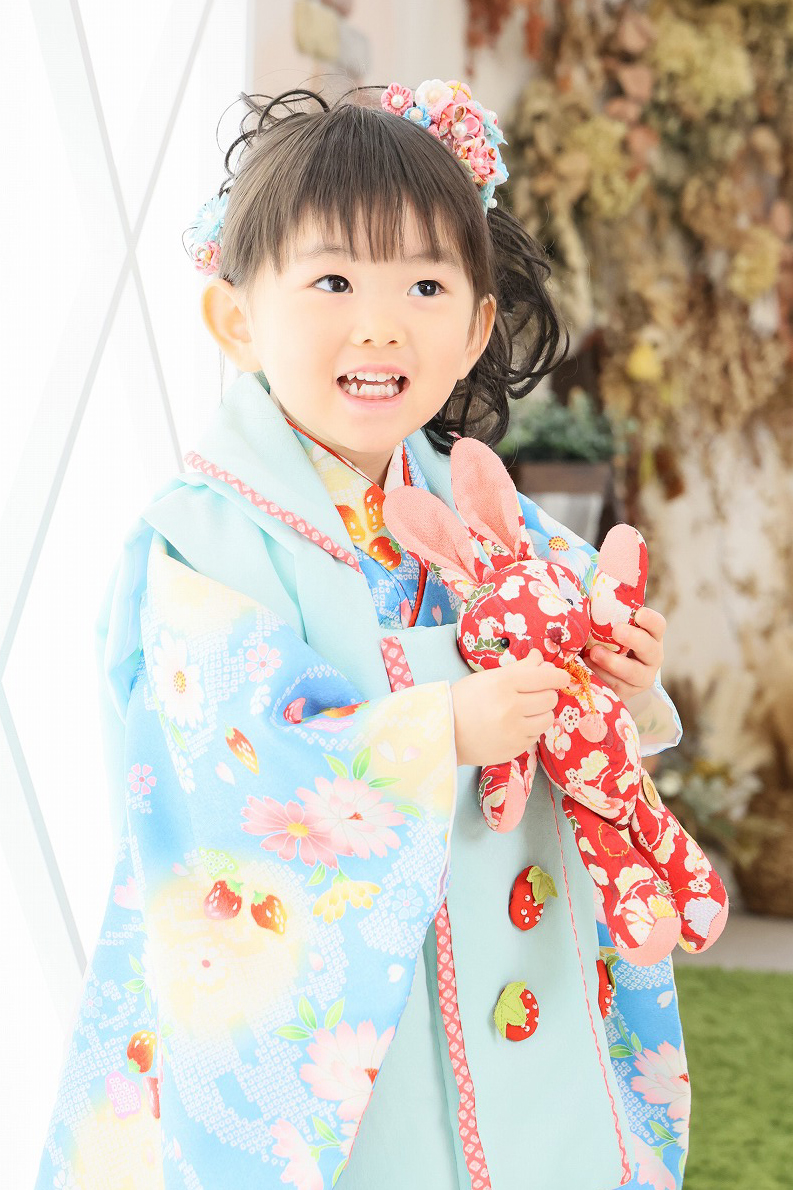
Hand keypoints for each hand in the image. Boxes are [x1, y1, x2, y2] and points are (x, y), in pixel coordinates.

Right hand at [450, 649, 571, 767]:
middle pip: (550, 697)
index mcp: (503, 684)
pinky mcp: (515, 748)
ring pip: (548, 718)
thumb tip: (543, 660)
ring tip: (526, 710)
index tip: (562, 676)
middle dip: (547, 693)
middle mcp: (510, 707)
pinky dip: (531, 728)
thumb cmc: (465, 700)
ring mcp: (514, 730)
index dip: (558, 676)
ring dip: (541, 712)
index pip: (545, 677)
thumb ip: (519, 668)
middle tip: (534, 693)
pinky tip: (515, 725)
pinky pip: (537, 735)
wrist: (445, 733)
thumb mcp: (488, 677)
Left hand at [586, 606, 665, 702]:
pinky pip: (616, 686)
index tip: (639, 614)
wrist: (604, 671)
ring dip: (614, 662)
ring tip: (594, 653)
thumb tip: (584, 596)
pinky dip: (601, 675)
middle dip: (634, 639)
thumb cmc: (605, 640)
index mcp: (650, 635)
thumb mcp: (608, 626)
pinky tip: (587, 666)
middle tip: (616, 630)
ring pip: (634, 672)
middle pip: (650, 649)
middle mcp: (651, 657)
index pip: (657, 625)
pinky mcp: (627, 692)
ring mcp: (642, 677)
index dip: (650, 620)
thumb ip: (604, 614)